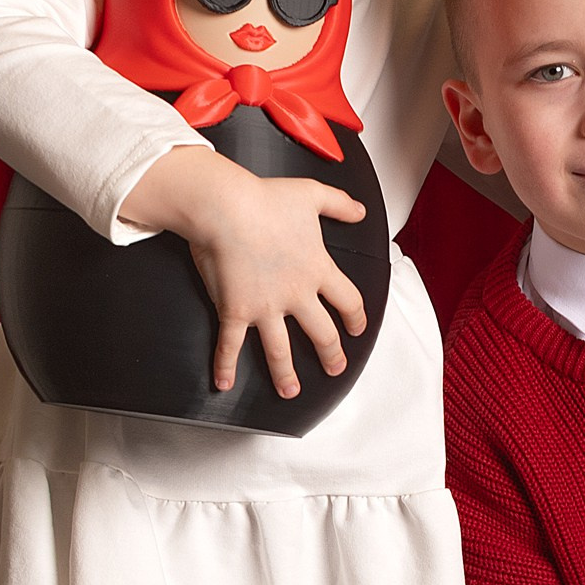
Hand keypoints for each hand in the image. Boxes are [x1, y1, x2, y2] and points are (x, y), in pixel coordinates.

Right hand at [120, 145, 367, 398]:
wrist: (225, 207)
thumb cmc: (264, 199)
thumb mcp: (312, 194)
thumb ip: (339, 204)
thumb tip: (359, 211)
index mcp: (317, 268)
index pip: (348, 301)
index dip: (356, 317)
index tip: (356, 328)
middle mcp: (296, 294)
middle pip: (323, 334)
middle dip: (331, 355)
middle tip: (334, 367)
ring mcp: (266, 307)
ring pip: (281, 350)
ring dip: (286, 374)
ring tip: (290, 390)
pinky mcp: (235, 310)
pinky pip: (230, 345)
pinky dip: (225, 367)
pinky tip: (224, 383)